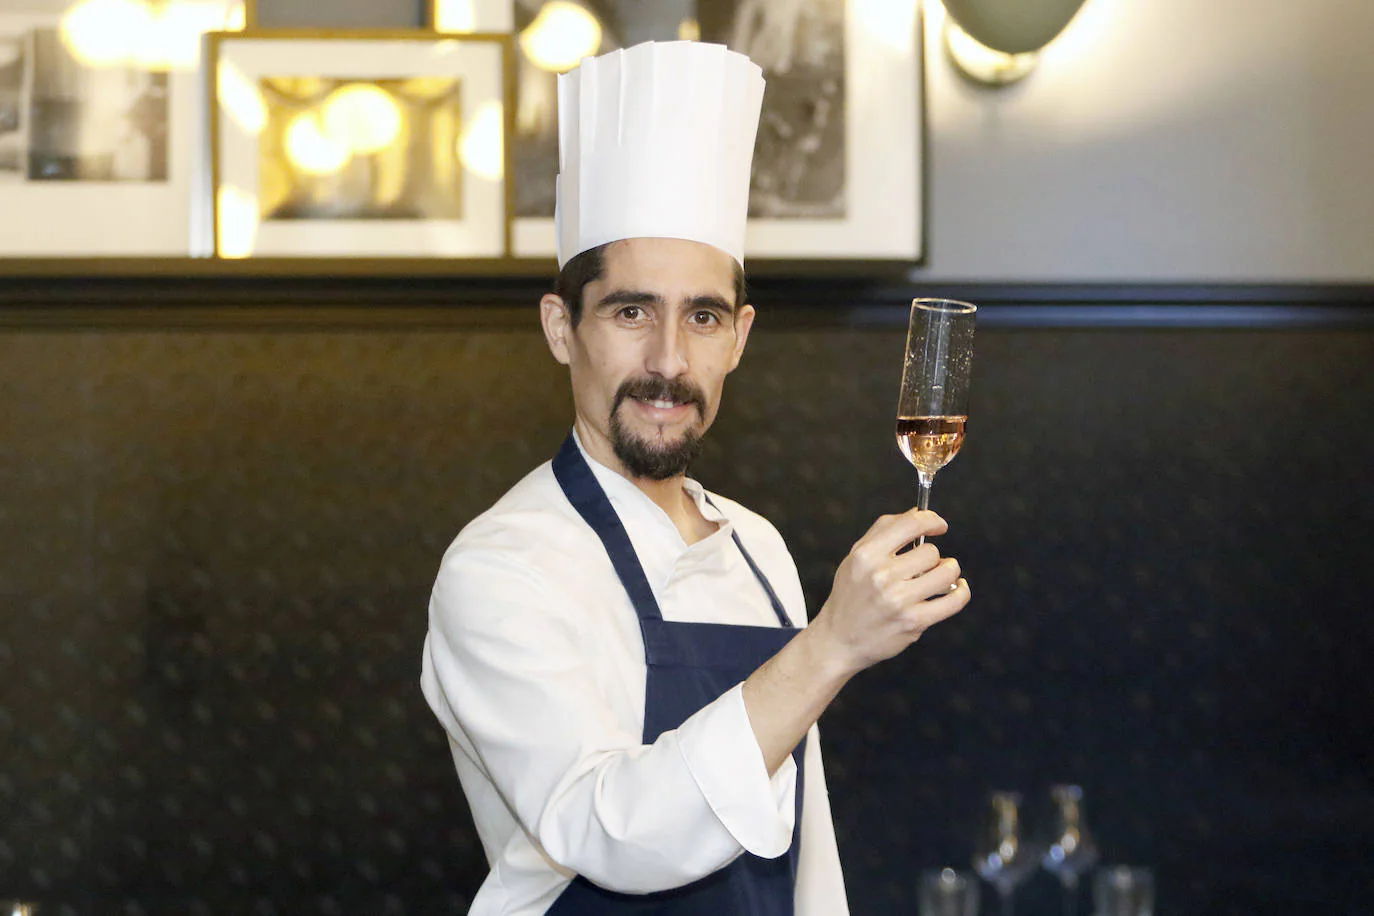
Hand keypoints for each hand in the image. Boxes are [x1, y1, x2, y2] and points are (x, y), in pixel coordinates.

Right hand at [811, 509, 969, 675]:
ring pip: (946, 573)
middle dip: (933, 557)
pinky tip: (957, 589)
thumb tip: (917, 512)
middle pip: (931, 551)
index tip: (939, 526)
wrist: (839, 640)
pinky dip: (961, 592)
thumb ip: (884, 530)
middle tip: (926, 566)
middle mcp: (881, 576)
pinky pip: (953, 600)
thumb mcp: (856, 557)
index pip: (910, 524)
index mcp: (866, 555)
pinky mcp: (913, 622)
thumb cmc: (850, 595)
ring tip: (940, 577)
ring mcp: (898, 600)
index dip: (931, 520)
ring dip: (948, 572)